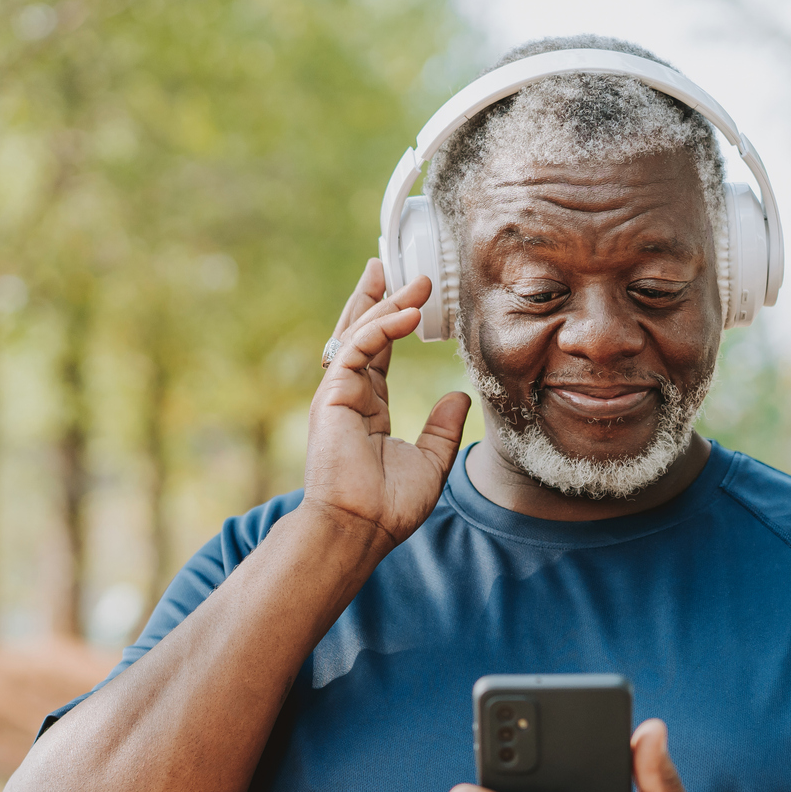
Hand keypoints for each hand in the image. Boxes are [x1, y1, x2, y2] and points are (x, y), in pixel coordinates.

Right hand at [303, 259, 471, 549]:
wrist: (361, 527)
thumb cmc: (389, 505)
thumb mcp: (431, 461)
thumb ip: (443, 428)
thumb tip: (458, 397)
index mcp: (367, 407)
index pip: (377, 350)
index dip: (393, 320)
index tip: (412, 294)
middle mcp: (348, 394)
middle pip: (360, 331)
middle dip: (378, 296)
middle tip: (397, 264)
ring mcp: (337, 393)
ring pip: (359, 333)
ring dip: (386, 303)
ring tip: (415, 279)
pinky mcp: (332, 396)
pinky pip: (358, 348)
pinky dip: (383, 327)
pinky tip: (410, 313)